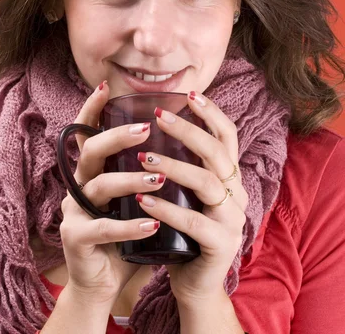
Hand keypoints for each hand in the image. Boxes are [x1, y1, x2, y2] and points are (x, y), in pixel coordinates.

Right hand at [59, 81, 163, 304]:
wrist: (105, 281)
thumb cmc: (125, 233)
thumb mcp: (134, 197)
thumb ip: (145, 171)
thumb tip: (181, 139)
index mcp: (92, 171)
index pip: (88, 133)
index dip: (93, 109)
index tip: (106, 87)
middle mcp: (79, 185)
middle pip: (91, 150)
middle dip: (117, 136)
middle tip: (146, 129)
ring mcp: (74, 211)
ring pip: (98, 186)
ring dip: (130, 180)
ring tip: (160, 180)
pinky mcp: (75, 238)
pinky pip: (102, 228)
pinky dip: (129, 225)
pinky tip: (152, 223)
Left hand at [135, 91, 248, 307]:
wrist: (196, 284)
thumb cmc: (185, 232)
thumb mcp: (187, 194)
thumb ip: (182, 166)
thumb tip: (152, 128)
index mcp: (229, 178)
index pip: (228, 137)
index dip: (212, 113)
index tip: (189, 94)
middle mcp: (237, 194)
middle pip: (217, 153)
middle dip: (188, 131)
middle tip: (158, 117)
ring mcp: (232, 220)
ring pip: (206, 183)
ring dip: (173, 166)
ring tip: (142, 156)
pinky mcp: (221, 245)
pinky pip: (193, 222)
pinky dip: (166, 209)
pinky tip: (143, 200)